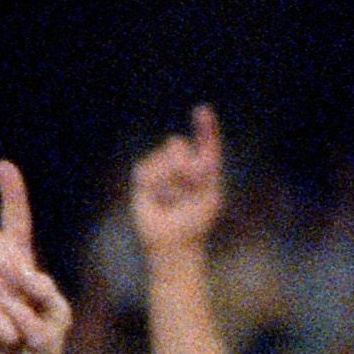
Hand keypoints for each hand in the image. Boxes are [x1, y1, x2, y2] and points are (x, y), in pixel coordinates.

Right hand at [128, 107, 223, 258]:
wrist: (173, 242)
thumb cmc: (194, 222)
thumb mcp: (209, 194)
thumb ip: (204, 168)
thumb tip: (180, 145)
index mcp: (203, 167)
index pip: (205, 143)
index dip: (205, 127)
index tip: (203, 110)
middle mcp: (182, 163)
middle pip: (180, 146)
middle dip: (185, 169)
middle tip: (187, 194)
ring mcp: (161, 167)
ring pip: (163, 158)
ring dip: (170, 182)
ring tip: (172, 200)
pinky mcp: (144, 175)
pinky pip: (148, 170)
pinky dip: (155, 186)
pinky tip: (157, 199)